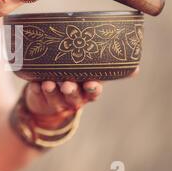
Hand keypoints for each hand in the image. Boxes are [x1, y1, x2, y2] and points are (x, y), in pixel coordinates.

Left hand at [24, 68, 138, 128]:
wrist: (47, 102)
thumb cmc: (72, 80)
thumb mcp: (88, 75)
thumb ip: (103, 67)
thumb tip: (137, 69)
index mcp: (87, 91)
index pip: (93, 92)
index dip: (93, 89)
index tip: (91, 83)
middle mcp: (73, 98)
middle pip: (73, 95)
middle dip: (71, 90)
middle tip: (68, 84)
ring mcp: (55, 99)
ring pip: (54, 96)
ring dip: (52, 90)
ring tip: (49, 83)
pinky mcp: (39, 97)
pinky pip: (36, 93)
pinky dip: (35, 88)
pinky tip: (34, 83)